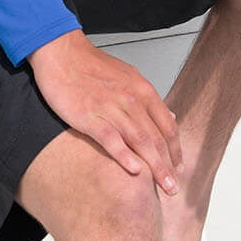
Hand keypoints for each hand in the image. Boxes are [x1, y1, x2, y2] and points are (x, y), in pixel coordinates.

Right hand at [26, 30, 183, 193]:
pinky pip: (111, 139)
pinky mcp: (89, 115)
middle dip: (168, 166)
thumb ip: (147, 99)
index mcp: (142, 90)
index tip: (178, 168)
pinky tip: (134, 171)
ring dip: (154, 167)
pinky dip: (124, 156)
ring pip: (140, 142)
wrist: (61, 52)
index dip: (175, 150)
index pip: (167, 125)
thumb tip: (170, 116)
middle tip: (174, 187)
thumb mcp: (128, 76)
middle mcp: (131, 99)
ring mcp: (111, 107)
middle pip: (156, 138)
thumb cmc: (90, 65)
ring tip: (163, 186)